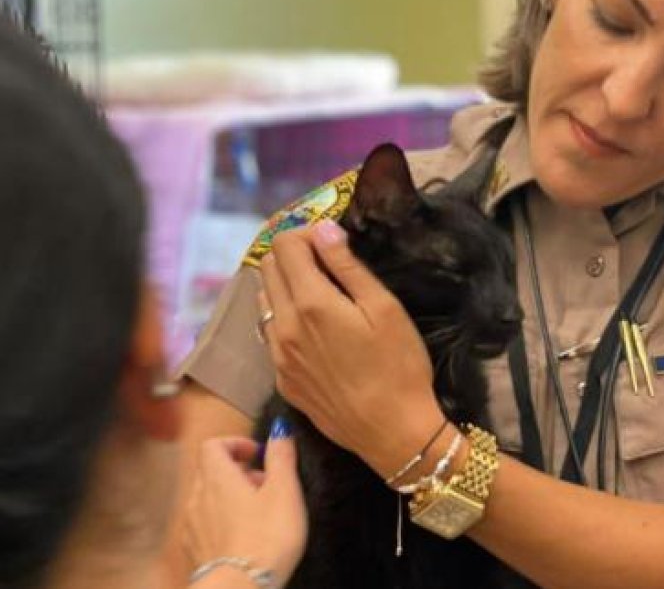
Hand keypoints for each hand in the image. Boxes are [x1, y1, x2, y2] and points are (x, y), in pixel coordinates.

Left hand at [182, 425, 305, 584]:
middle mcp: (198, 497)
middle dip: (237, 472)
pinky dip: (222, 522)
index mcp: (217, 478)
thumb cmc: (266, 538)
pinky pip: (205, 525)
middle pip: (210, 471)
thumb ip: (281, 457)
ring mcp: (192, 526)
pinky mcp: (194, 550)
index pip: (212, 445)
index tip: (257, 454)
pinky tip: (244, 538)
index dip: (235, 443)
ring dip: (230, 498)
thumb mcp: (285, 491)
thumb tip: (280, 428)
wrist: (241, 588)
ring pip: (207, 499)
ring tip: (258, 514)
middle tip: (265, 486)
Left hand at [257, 220, 445, 476]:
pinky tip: (314, 330)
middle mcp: (283, 326)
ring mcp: (277, 356)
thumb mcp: (384, 309)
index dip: (306, 233)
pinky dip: (285, 318)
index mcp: (310, 303)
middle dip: (292, 255)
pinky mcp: (282, 380)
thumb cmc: (399, 367)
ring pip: (264, 301)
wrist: (392, 433)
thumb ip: (348, 266)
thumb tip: (323, 230)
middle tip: (326, 261)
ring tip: (320, 293)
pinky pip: (271, 335)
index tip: (331, 241)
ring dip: (285, 286)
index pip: (284, 245)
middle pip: (267, 268)